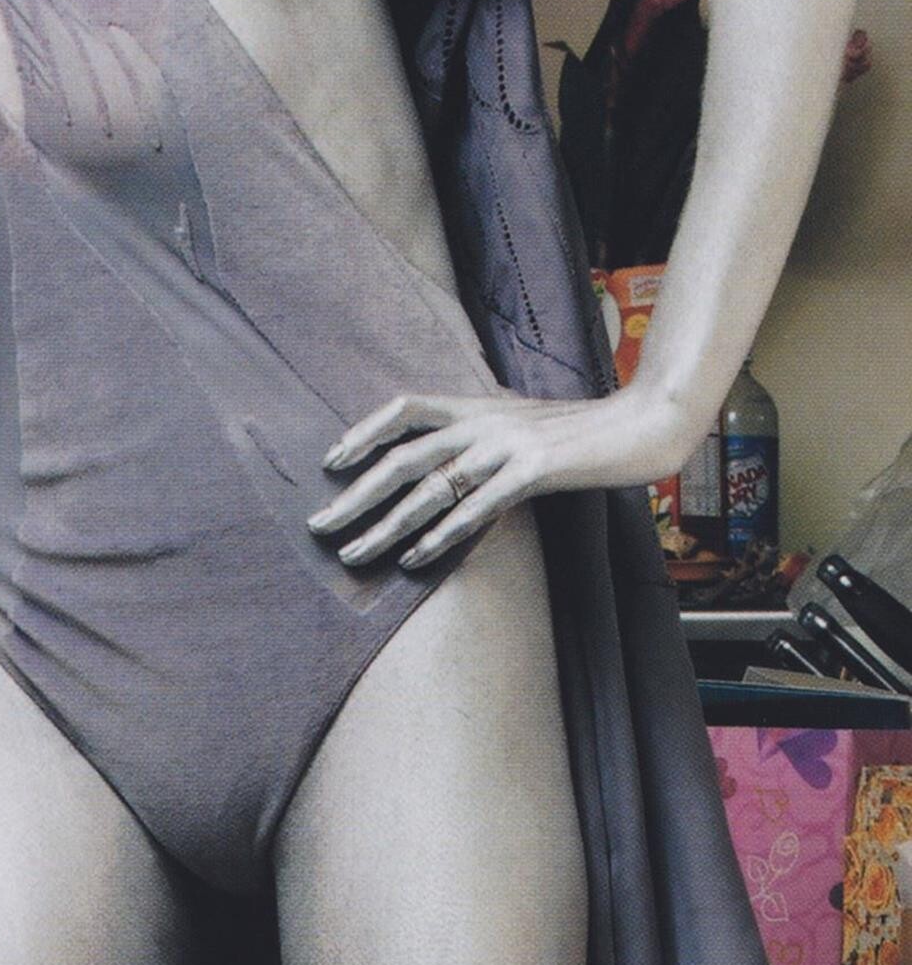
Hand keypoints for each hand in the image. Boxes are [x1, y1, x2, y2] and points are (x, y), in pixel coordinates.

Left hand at [306, 379, 700, 572]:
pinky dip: (442, 536)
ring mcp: (508, 443)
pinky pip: (476, 507)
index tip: (330, 463)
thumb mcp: (520, 425)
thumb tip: (440, 470)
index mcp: (478, 405)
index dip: (364, 433)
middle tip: (319, 527)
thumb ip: (479, 439)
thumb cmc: (580, 433)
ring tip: (354, 554)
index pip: (405, 408)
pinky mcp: (534, 470)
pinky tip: (415, 559)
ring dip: (387, 525)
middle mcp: (485, 420)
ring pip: (431, 488)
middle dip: (355, 495)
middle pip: (403, 458)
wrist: (644, 423)